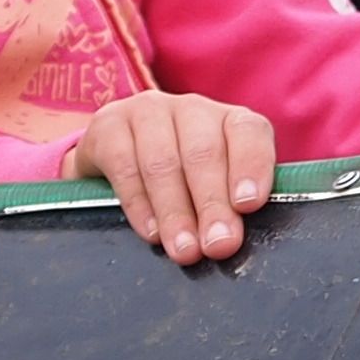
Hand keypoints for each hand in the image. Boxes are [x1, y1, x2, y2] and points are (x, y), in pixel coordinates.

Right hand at [66, 92, 275, 265]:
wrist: (116, 158)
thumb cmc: (182, 180)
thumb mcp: (214, 186)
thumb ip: (230, 205)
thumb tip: (233, 240)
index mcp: (228, 120)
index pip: (249, 131)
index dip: (251, 166)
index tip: (248, 205)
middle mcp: (191, 109)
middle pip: (203, 153)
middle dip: (212, 204)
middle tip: (218, 245)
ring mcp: (147, 112)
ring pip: (163, 161)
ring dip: (175, 212)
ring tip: (185, 250)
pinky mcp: (108, 125)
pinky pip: (124, 166)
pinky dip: (139, 205)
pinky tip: (151, 232)